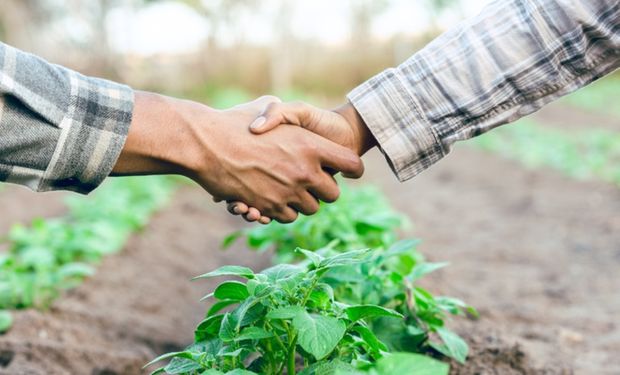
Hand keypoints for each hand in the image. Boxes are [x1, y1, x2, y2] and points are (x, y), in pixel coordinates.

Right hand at [113, 92, 363, 222]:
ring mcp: (288, 191)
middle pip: (333, 194)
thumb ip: (284, 111)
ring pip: (311, 209)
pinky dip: (283, 210)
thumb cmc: (234, 122)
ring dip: (303, 201)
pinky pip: (288, 217)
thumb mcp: (266, 107)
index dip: (353, 169)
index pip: (352, 165)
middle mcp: (304, 171)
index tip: (348, 171)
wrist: (206, 144)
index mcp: (311, 145)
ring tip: (289, 188)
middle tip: (312, 181)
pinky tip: (272, 197)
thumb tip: (290, 113)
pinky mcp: (269, 206)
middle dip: (325, 190)